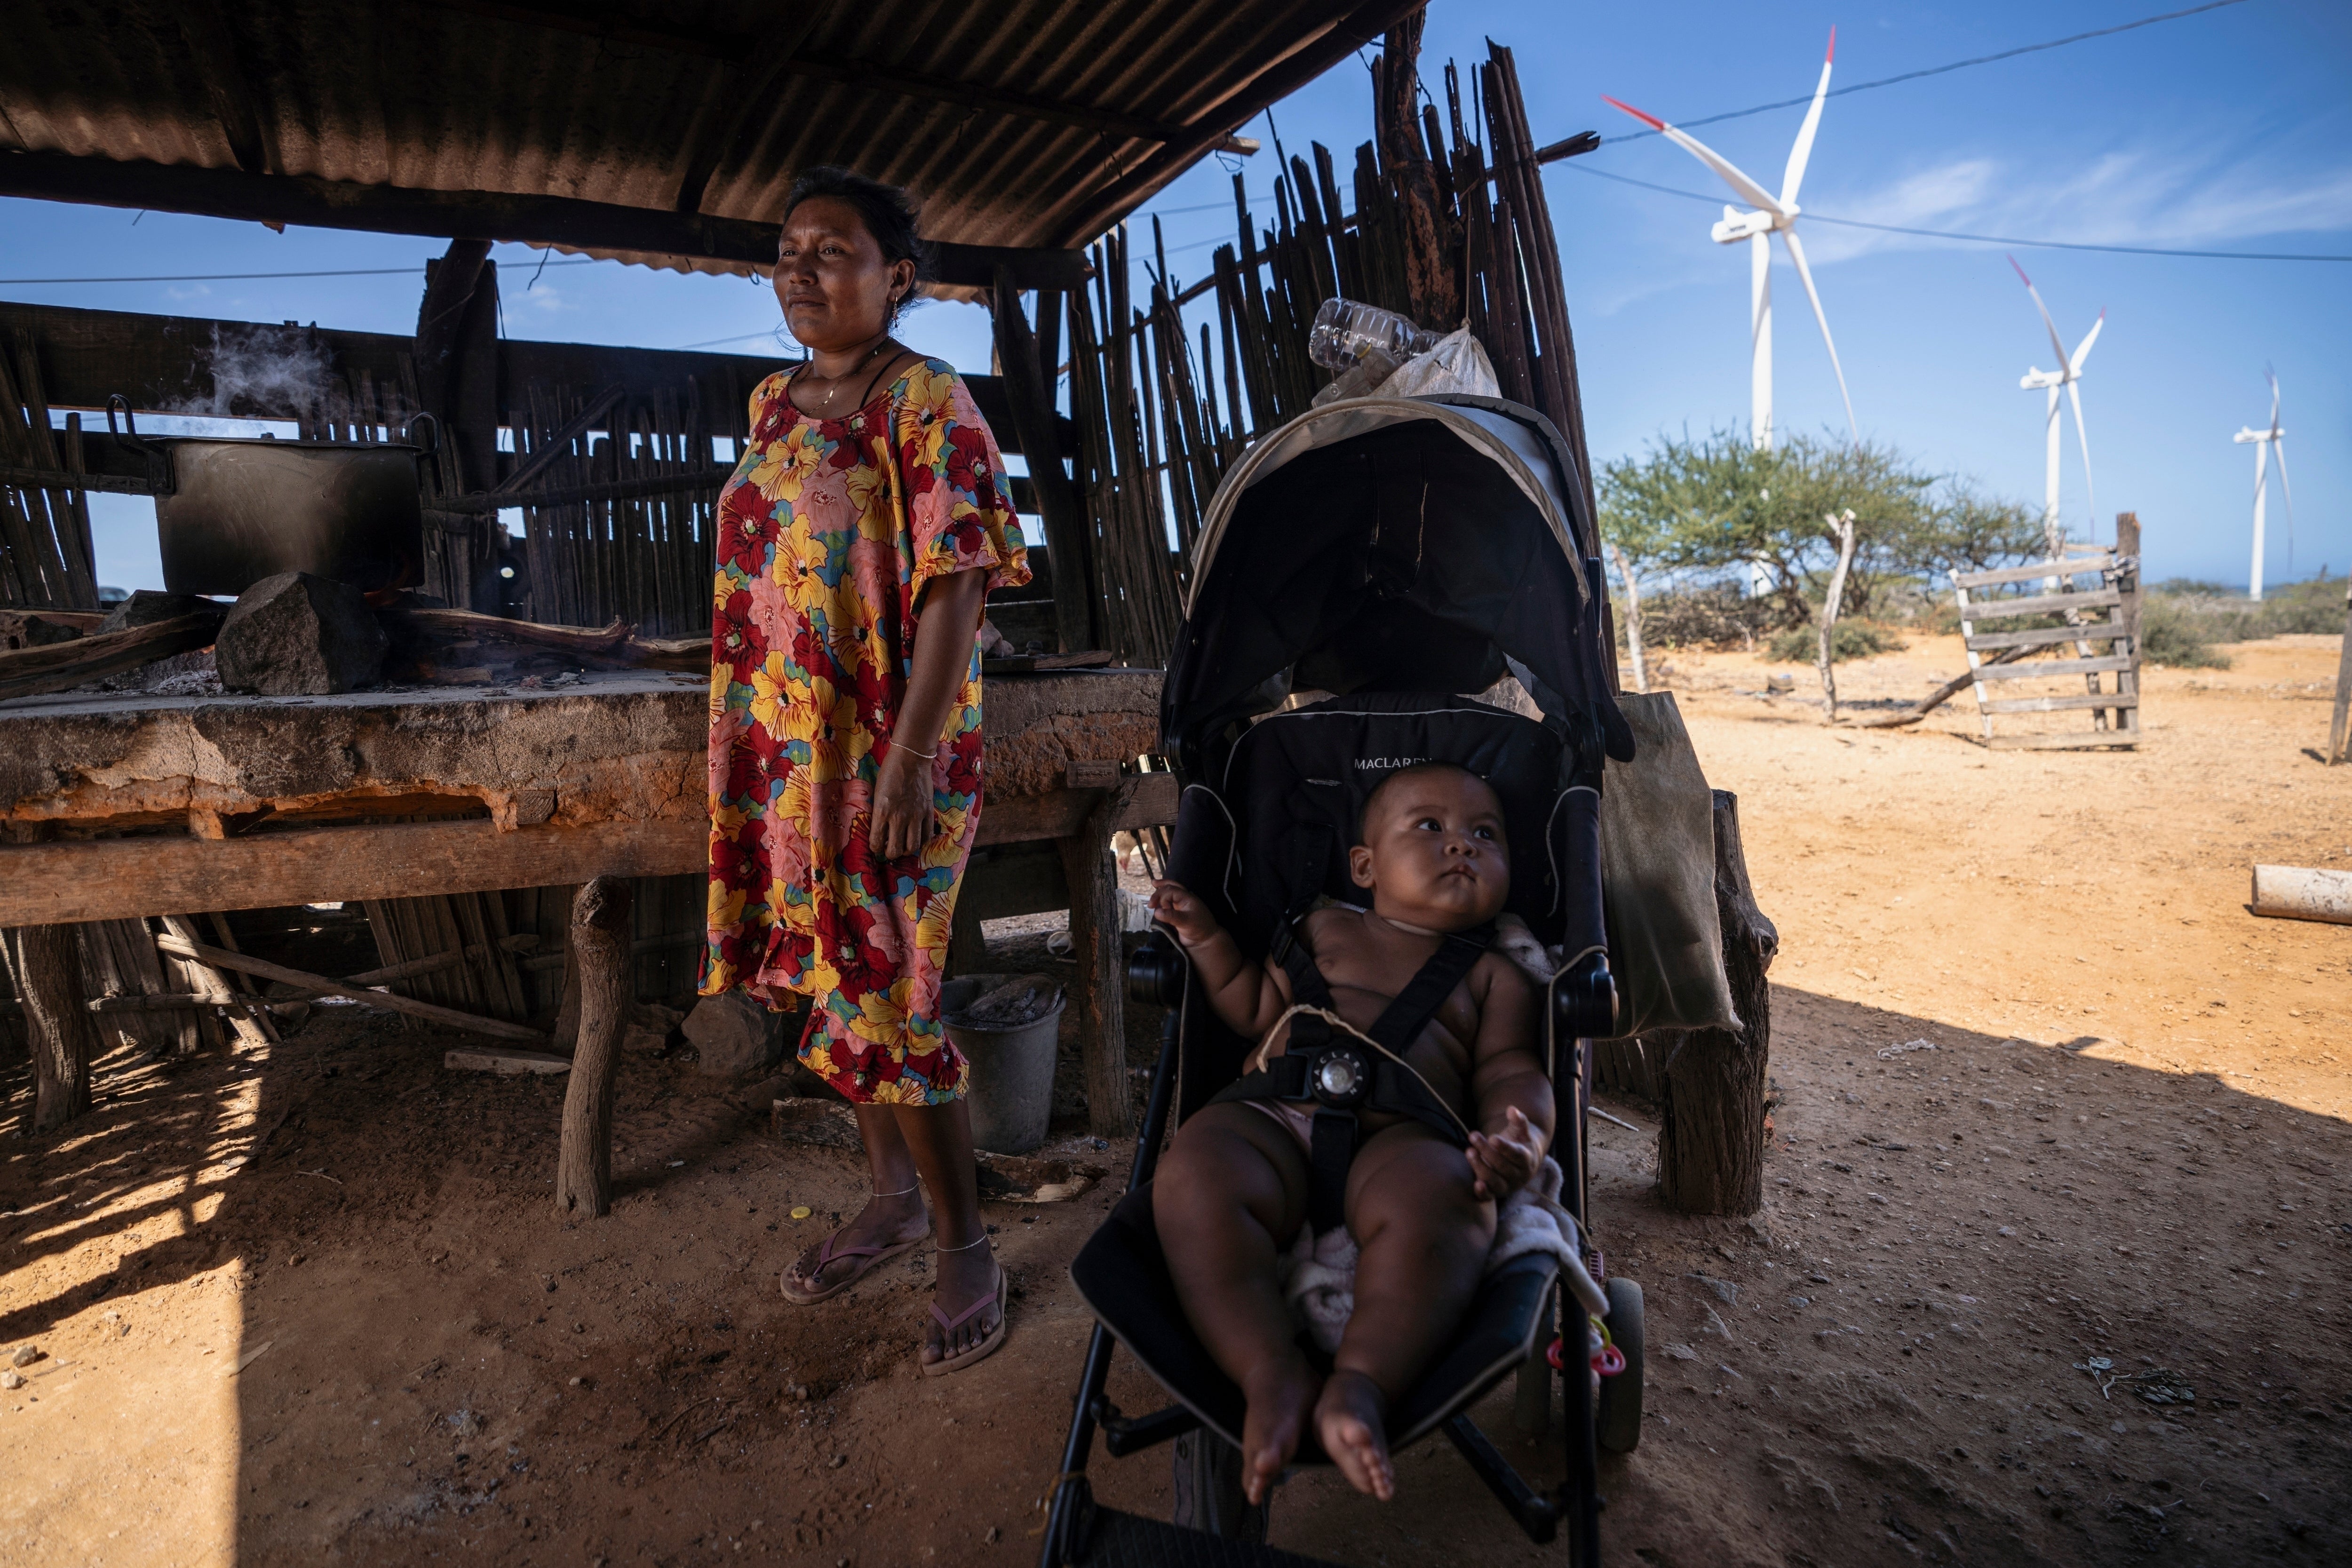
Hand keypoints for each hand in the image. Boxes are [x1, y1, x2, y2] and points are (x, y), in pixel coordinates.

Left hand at [870, 741, 935, 861]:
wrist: (911, 758)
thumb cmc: (889, 773)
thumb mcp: (876, 794)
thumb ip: (879, 813)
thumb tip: (880, 830)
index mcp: (881, 812)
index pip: (876, 842)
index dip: (875, 848)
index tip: (876, 847)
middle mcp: (898, 817)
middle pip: (895, 850)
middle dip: (890, 854)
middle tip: (889, 851)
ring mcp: (915, 816)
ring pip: (912, 847)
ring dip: (906, 851)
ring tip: (904, 847)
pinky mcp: (928, 812)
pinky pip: (927, 835)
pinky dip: (922, 841)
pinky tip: (917, 837)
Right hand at [1148, 881, 1221, 949]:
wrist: (1203, 940)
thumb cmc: (1199, 928)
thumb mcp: (1186, 922)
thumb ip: (1171, 916)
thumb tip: (1156, 912)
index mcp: (1187, 897)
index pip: (1171, 890)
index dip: (1162, 897)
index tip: (1158, 909)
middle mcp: (1183, 899)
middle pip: (1169, 888)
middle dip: (1158, 893)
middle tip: (1150, 904)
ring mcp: (1179, 905)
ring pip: (1168, 893)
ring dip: (1159, 894)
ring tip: (1152, 901)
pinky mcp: (1176, 913)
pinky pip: (1167, 903)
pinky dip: (1161, 901)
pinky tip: (1156, 903)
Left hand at [1467, 1106, 1542, 1200]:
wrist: (1520, 1161)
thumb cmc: (1518, 1142)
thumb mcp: (1520, 1130)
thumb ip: (1518, 1120)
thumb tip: (1512, 1109)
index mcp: (1527, 1159)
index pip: (1517, 1155)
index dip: (1505, 1147)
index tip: (1492, 1138)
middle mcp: (1519, 1175)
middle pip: (1502, 1166)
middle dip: (1486, 1151)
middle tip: (1473, 1135)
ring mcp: (1508, 1186)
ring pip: (1495, 1180)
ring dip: (1480, 1167)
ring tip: (1469, 1151)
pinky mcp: (1496, 1193)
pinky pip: (1490, 1197)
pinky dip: (1483, 1192)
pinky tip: (1476, 1184)